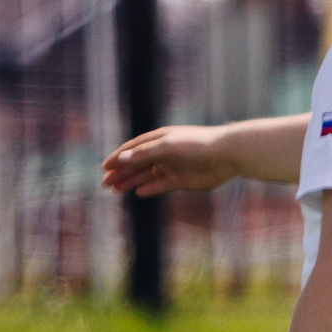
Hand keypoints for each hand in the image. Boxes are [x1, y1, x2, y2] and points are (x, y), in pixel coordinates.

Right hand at [101, 125, 237, 196]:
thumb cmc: (196, 145)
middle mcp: (163, 153)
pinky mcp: (182, 180)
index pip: (132, 149)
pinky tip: (138, 192)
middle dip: (120, 172)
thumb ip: (144, 153)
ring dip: (131, 181)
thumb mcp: (167, 146)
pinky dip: (150, 188)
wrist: (226, 155)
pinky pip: (161, 185)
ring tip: (115, 189)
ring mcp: (172, 167)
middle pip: (136, 164)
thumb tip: (121, 159)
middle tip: (105, 183)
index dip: (117, 158)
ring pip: (146, 175)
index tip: (104, 168)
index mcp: (158, 139)